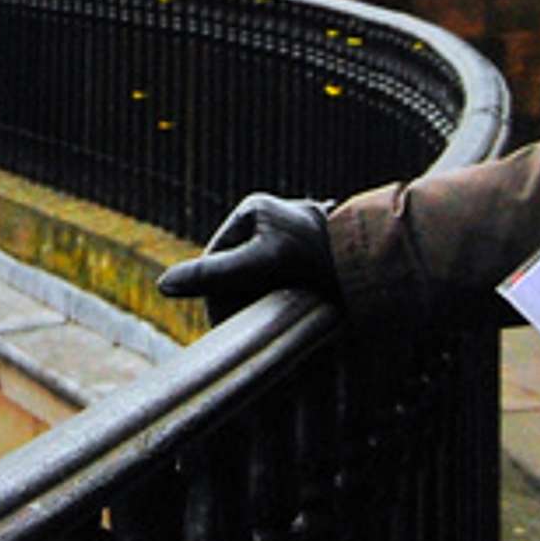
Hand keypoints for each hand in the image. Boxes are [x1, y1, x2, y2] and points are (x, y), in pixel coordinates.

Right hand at [157, 194, 339, 322]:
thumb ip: (214, 275)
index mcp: (252, 209)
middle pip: (237, 269)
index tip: (222, 326)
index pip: (216, 258)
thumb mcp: (260, 264)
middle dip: (239, 300)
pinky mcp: (307, 258)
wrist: (376, 264)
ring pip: (257, 279)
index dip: (215, 293)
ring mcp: (289, 238)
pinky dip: (279, 302)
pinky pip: (280, 284)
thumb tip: (164, 285)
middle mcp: (269, 219)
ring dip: (258, 304)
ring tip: (267, 328)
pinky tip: (285, 319)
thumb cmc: (319, 257)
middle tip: (246, 331)